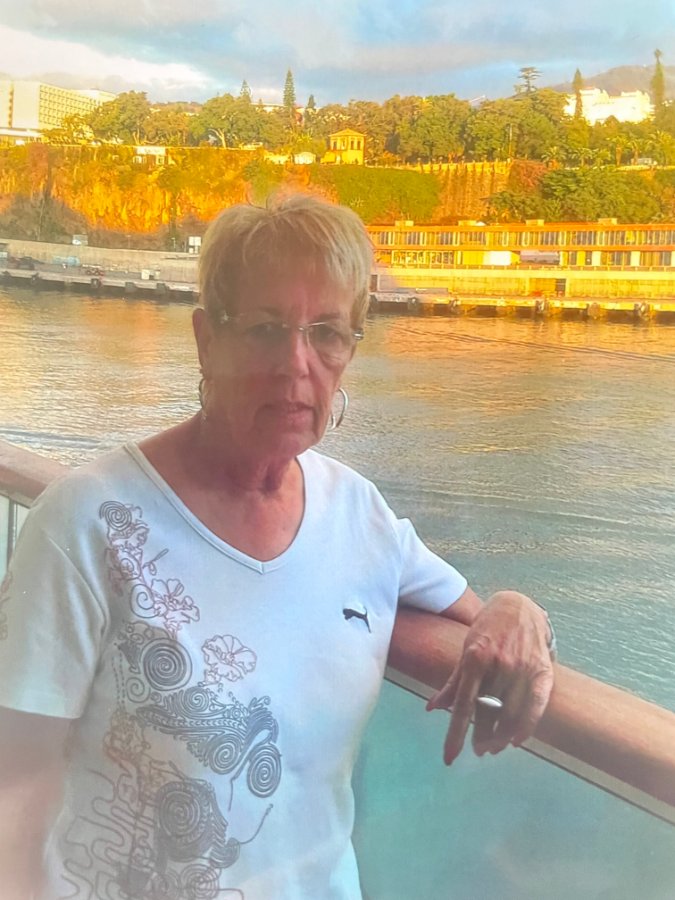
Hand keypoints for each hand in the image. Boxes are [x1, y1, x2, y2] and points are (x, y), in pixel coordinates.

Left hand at [426, 591, 553, 764]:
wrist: (518, 606)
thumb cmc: (487, 630)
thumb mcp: (466, 651)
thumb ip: (453, 682)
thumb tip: (432, 709)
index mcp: (475, 658)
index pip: (463, 705)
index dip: (456, 734)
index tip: (450, 757)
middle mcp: (500, 664)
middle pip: (487, 713)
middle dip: (481, 737)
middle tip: (478, 749)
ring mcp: (523, 667)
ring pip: (511, 714)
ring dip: (501, 736)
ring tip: (494, 746)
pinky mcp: (543, 671)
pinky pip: (536, 706)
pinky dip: (526, 726)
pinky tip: (517, 740)